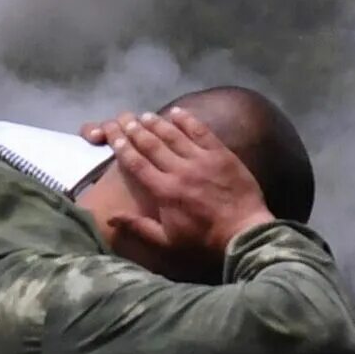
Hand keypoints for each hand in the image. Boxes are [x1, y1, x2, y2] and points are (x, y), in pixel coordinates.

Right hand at [84, 108, 274, 255]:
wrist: (244, 233)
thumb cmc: (203, 240)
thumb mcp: (167, 241)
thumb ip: (138, 227)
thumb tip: (110, 218)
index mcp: (164, 191)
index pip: (136, 163)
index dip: (122, 147)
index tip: (113, 136)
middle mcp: (179, 170)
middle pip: (151, 145)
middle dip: (134, 129)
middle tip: (124, 118)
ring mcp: (201, 160)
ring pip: (174, 135)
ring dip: (157, 123)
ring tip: (144, 115)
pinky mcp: (221, 154)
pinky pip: (201, 132)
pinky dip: (188, 120)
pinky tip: (177, 111)